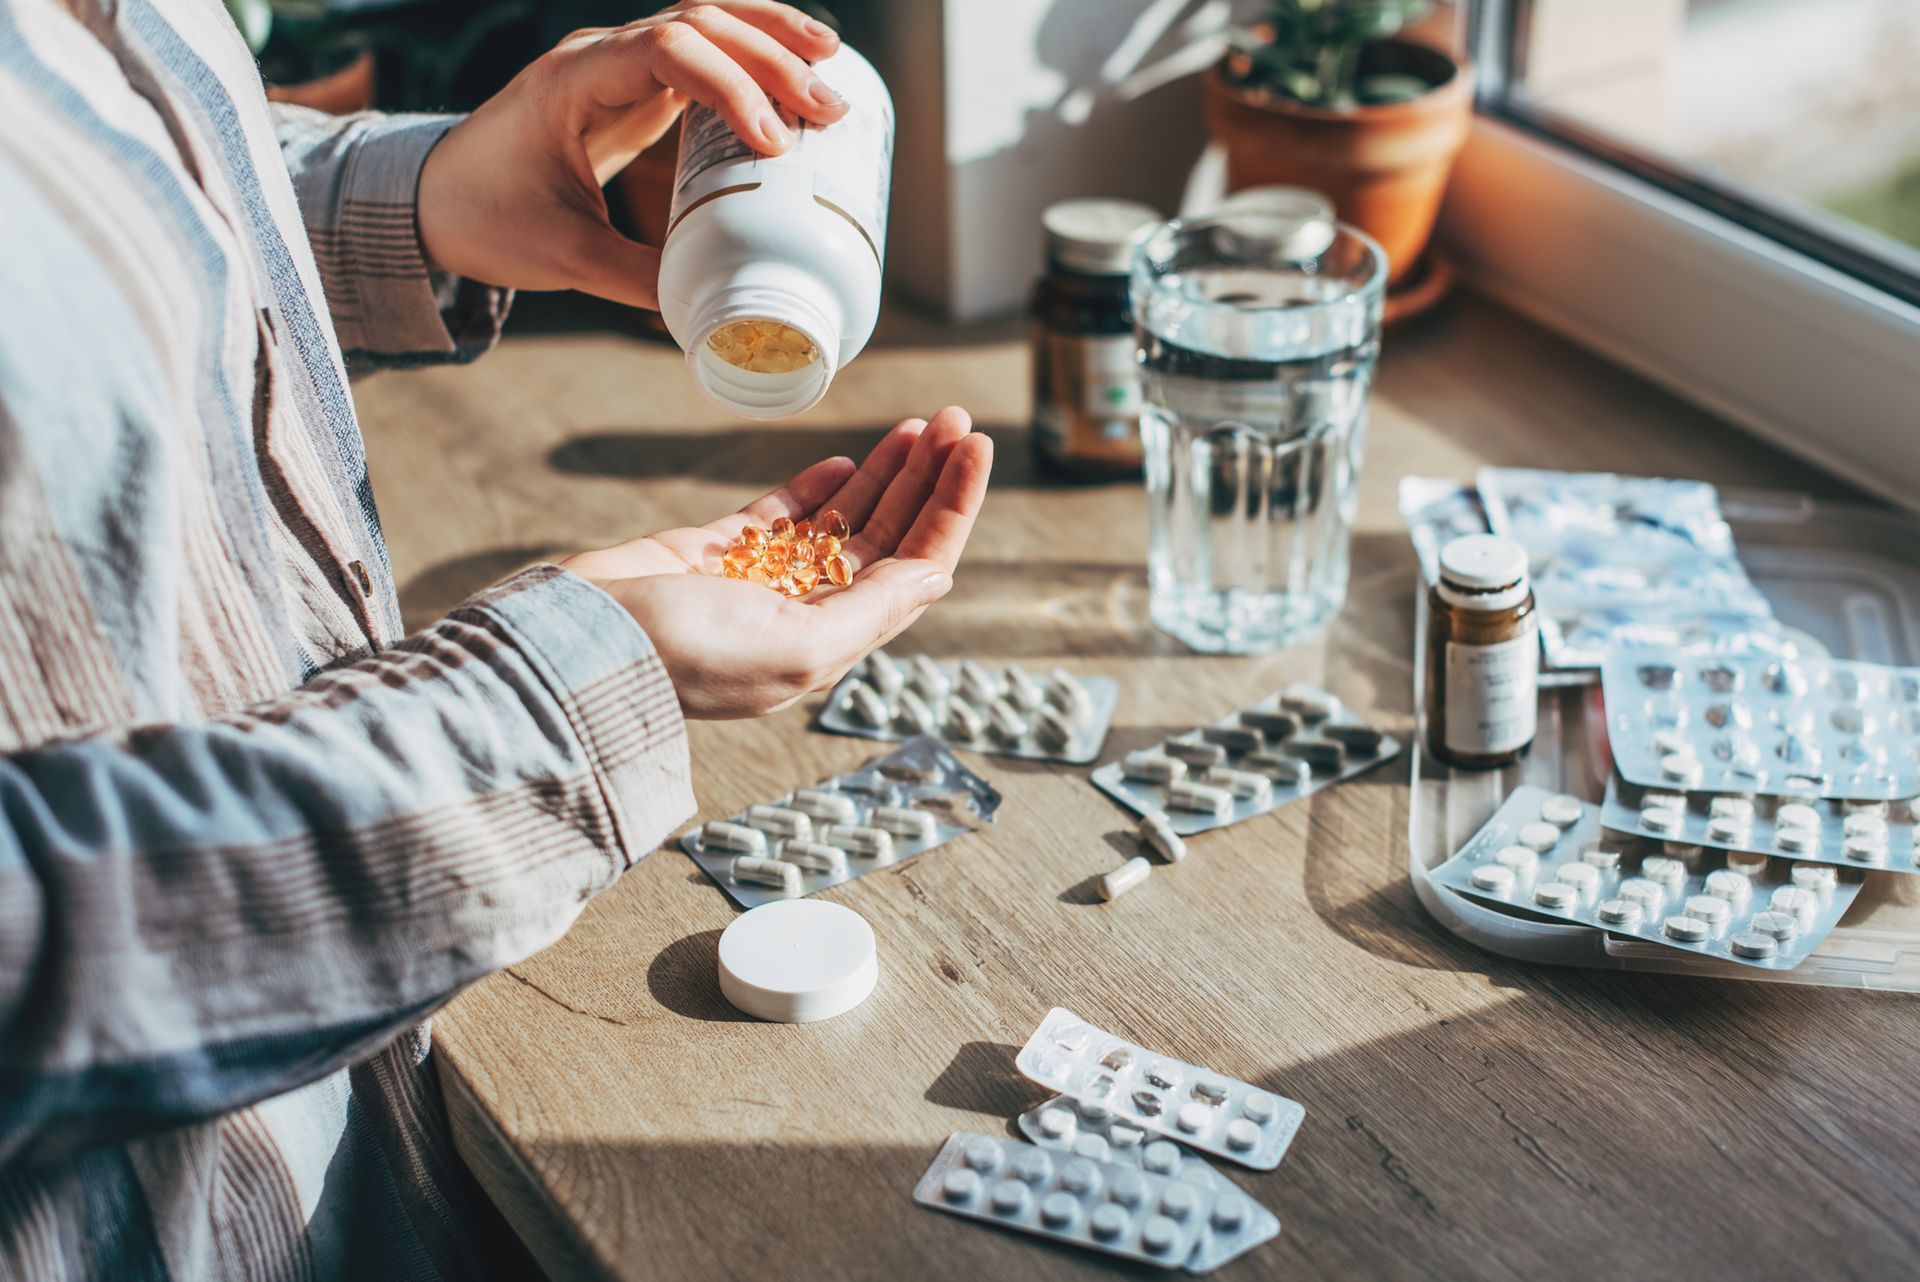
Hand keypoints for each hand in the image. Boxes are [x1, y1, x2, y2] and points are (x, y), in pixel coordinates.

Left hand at [417, 2, 848, 308]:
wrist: (434, 198)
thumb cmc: (485, 218)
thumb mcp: (560, 255)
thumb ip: (636, 280)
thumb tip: (714, 315)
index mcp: (571, 82)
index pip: (665, 51)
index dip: (729, 87)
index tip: (775, 142)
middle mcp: (598, 57)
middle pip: (697, 19)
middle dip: (769, 57)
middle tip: (828, 109)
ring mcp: (617, 65)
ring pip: (703, 19)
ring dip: (768, 38)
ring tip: (832, 66)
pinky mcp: (634, 87)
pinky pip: (700, 51)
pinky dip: (748, 54)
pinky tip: (794, 72)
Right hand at [561, 408, 992, 717]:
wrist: (576, 642)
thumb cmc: (681, 655)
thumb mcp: (797, 646)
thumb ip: (870, 611)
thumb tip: (936, 578)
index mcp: (830, 642)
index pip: (915, 568)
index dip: (950, 508)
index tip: (976, 447)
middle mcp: (803, 615)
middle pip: (886, 538)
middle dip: (926, 479)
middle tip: (954, 417)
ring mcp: (760, 584)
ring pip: (842, 521)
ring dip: (883, 475)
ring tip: (917, 426)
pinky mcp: (715, 555)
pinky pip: (782, 516)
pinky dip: (816, 487)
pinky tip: (849, 462)